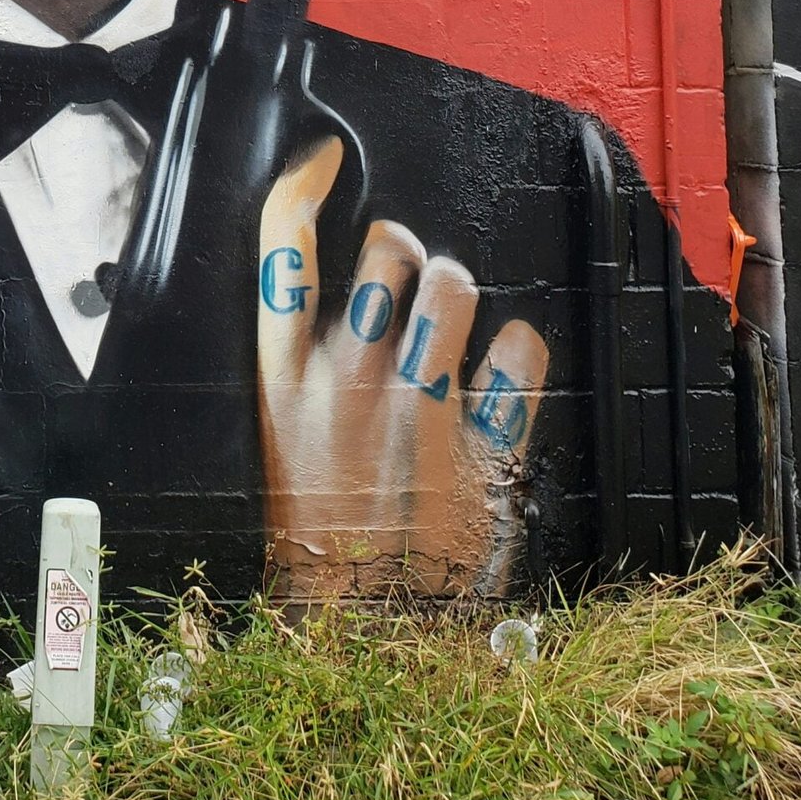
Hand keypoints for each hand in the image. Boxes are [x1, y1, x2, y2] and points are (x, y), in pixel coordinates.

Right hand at [257, 136, 549, 597]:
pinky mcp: (488, 444)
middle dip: (403, 252)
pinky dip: (519, 350)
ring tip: (452, 318)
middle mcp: (350, 383)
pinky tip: (503, 365)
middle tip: (409, 279)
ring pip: (455, 283)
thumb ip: (299, 372)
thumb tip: (334, 301)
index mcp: (282, 382)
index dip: (301, 183)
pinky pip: (523, 349)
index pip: (280, 246)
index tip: (323, 159)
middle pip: (385, 250)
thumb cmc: (317, 539)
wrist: (365, 640)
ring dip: (457, 290)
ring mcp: (422, 410)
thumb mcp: (277, 447)